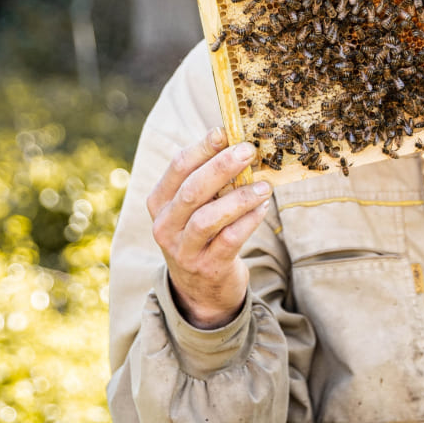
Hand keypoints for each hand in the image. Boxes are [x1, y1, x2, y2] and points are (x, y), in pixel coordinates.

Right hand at [148, 129, 273, 328]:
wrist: (200, 290)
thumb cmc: (201, 235)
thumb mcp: (193, 208)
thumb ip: (207, 181)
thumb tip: (236, 144)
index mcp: (159, 203)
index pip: (177, 168)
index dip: (201, 148)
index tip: (225, 132)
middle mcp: (165, 226)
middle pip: (191, 190)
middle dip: (221, 167)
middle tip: (248, 151)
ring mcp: (184, 250)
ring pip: (208, 217)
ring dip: (239, 197)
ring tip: (264, 185)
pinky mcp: (207, 268)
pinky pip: (229, 240)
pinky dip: (248, 221)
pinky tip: (263, 207)